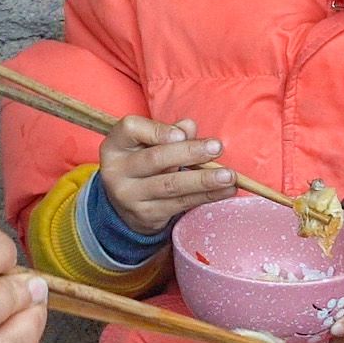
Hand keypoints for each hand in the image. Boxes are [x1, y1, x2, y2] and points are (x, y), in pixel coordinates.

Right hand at [97, 114, 237, 236]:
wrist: (125, 205)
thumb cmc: (142, 163)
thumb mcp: (147, 144)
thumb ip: (169, 132)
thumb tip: (190, 127)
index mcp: (115, 145)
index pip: (131, 129)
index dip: (158, 130)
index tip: (183, 133)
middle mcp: (117, 171)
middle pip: (155, 158)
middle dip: (190, 153)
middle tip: (217, 148)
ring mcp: (130, 196)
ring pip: (171, 185)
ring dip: (204, 180)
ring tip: (228, 176)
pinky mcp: (146, 215)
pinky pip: (180, 203)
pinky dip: (206, 197)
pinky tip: (225, 191)